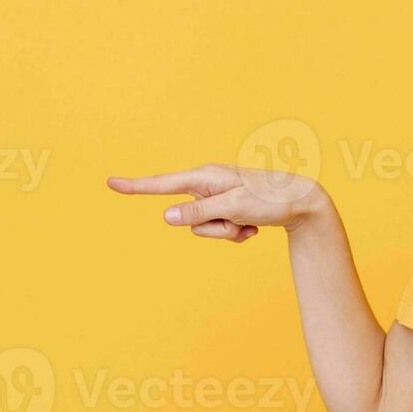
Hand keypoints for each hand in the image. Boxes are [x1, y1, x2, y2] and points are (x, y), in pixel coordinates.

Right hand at [106, 163, 325, 241]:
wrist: (302, 203)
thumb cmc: (269, 199)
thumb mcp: (232, 207)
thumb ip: (199, 213)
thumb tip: (166, 217)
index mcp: (204, 178)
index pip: (162, 184)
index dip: (135, 186)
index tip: (110, 182)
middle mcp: (208, 186)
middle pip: (188, 219)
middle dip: (213, 228)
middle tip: (240, 218)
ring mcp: (218, 199)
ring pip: (205, 229)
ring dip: (228, 232)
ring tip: (251, 221)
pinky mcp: (229, 210)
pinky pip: (221, 232)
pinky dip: (238, 234)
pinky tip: (256, 227)